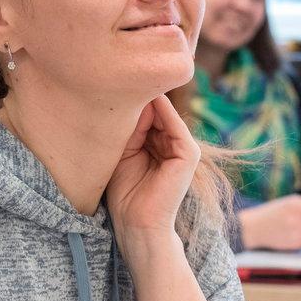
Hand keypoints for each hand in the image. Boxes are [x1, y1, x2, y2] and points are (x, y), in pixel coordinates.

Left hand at [106, 95, 200, 247]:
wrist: (136, 224)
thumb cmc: (124, 193)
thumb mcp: (122, 153)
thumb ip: (128, 128)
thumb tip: (127, 98)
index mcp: (157, 142)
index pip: (146, 111)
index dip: (129, 98)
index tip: (111, 81)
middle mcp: (172, 142)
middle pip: (155, 109)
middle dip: (137, 95)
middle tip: (118, 76)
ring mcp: (183, 148)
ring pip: (163, 113)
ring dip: (146, 100)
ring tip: (127, 83)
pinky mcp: (188, 154)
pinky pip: (173, 125)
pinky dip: (160, 111)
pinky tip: (143, 101)